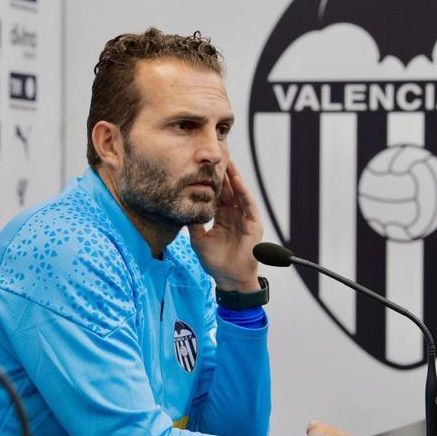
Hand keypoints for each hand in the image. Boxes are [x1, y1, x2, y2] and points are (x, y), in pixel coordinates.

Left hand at [189, 161, 262, 291]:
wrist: (229, 278)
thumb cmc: (215, 262)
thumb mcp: (199, 239)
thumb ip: (193, 223)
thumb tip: (183, 208)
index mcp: (221, 217)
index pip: (216, 195)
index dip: (210, 182)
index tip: (203, 167)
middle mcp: (233, 214)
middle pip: (228, 190)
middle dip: (222, 174)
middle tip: (216, 156)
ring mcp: (244, 218)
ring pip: (238, 193)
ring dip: (234, 178)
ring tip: (228, 162)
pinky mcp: (253, 223)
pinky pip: (248, 204)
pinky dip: (243, 192)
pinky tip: (237, 181)